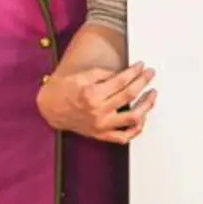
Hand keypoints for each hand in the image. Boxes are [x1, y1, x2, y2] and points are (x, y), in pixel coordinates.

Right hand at [37, 63, 156, 143]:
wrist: (52, 107)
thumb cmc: (65, 89)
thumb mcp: (82, 75)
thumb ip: (104, 73)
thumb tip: (125, 73)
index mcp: (92, 94)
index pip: (121, 81)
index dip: (135, 72)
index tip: (142, 66)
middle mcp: (98, 111)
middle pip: (129, 96)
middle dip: (143, 82)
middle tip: (150, 74)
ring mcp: (101, 125)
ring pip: (133, 118)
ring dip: (146, 105)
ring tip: (151, 95)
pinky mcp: (101, 134)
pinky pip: (124, 137)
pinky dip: (136, 129)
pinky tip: (142, 118)